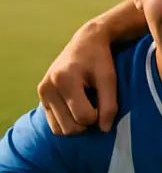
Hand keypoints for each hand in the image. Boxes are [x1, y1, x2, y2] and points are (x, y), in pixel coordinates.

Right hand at [38, 18, 119, 134]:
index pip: (84, 117)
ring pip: (59, 130)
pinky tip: (77, 108)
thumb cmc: (99, 60)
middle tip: (96, 106)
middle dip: (87, 124)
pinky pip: (54, 124)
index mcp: (64, 80)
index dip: (99, 116)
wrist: (85, 42)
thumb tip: (105, 130)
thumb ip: (109, 105)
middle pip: (69, 128)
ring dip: (77, 125)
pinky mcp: (41, 96)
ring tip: (87, 107)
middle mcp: (48, 87)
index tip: (104, 103)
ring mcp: (42, 93)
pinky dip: (68, 122)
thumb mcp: (109, 79)